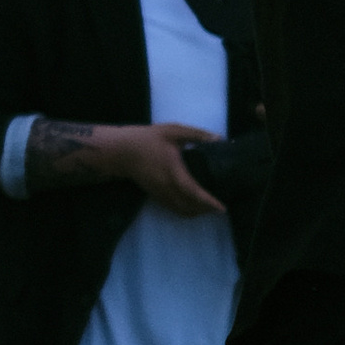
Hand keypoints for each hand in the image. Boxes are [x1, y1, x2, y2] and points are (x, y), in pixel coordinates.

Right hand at [83, 122, 227, 216]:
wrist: (121, 151)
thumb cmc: (148, 139)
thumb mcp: (173, 131)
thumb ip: (197, 135)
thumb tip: (219, 139)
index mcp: (174, 173)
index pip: (195, 193)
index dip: (209, 203)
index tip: (223, 208)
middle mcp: (167, 188)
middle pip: (190, 208)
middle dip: (206, 211)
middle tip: (218, 207)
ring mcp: (160, 194)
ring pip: (181, 211)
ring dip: (196, 212)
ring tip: (208, 207)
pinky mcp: (155, 195)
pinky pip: (173, 208)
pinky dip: (185, 210)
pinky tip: (191, 204)